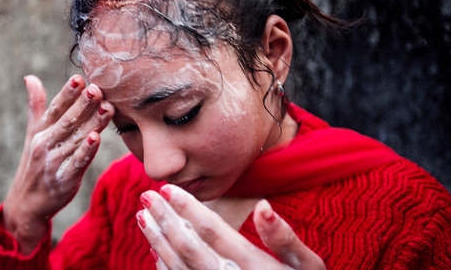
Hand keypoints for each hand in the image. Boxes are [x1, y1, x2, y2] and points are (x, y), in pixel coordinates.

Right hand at [3, 75, 113, 253]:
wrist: (27, 203)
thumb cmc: (35, 163)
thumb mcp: (33, 133)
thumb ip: (36, 106)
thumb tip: (30, 77)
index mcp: (40, 130)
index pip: (55, 108)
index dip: (67, 93)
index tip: (79, 78)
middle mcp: (45, 144)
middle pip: (67, 121)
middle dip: (83, 104)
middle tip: (98, 88)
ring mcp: (53, 162)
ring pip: (76, 139)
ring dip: (93, 123)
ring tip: (108, 107)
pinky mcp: (64, 180)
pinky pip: (77, 163)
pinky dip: (86, 151)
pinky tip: (97, 138)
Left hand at [137, 184, 325, 269]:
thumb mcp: (308, 266)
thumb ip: (285, 238)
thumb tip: (263, 205)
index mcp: (253, 265)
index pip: (212, 230)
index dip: (187, 207)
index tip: (167, 188)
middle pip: (188, 246)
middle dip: (164, 219)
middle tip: (146, 195)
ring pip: (177, 267)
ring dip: (157, 240)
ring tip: (142, 216)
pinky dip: (164, 267)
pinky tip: (155, 249)